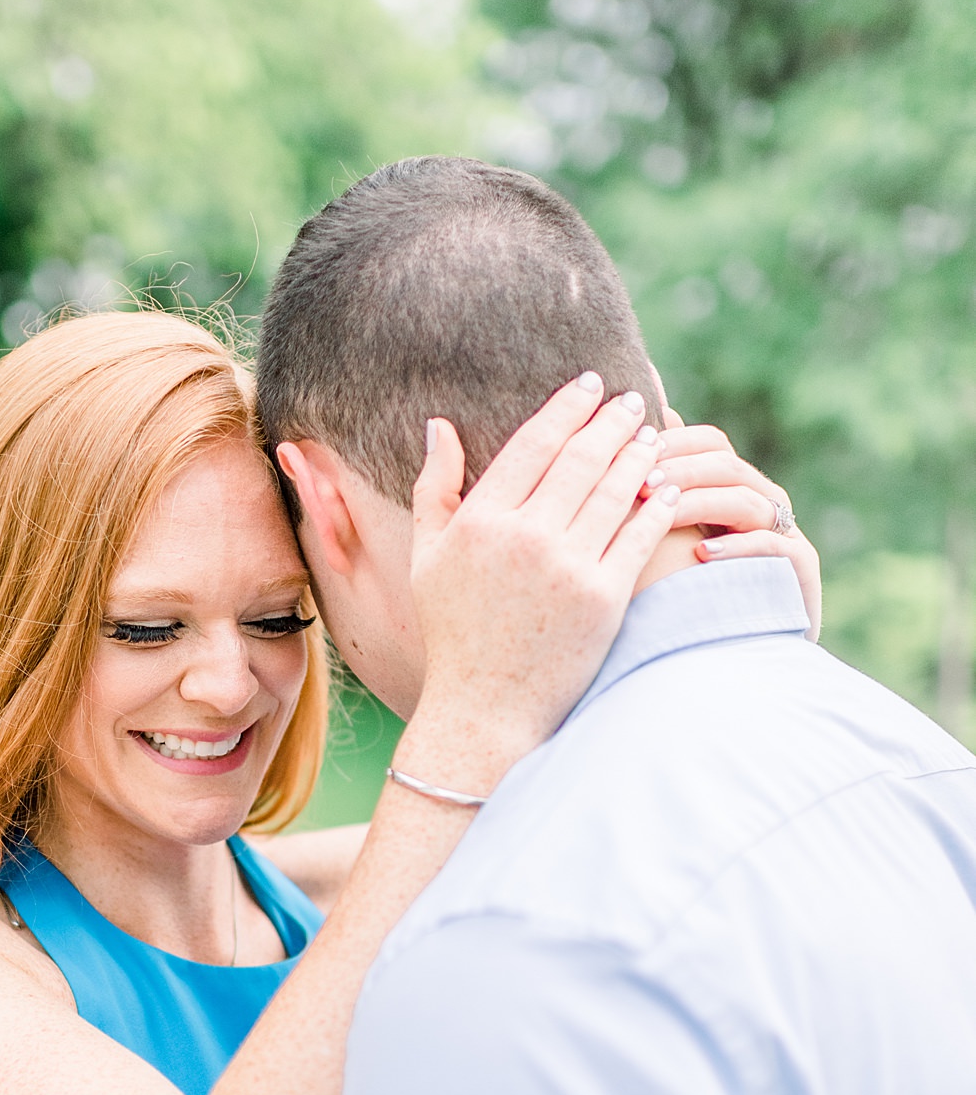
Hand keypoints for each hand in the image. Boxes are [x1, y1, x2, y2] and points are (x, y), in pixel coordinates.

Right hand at [401, 376, 679, 784]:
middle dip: (611, 421)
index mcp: (479, 522)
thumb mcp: (426, 559)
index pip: (533, 443)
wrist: (485, 709)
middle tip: (631, 400)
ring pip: (615, 491)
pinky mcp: (604, 599)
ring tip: (652, 436)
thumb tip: (440, 424)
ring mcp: (567, 568)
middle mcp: (524, 538)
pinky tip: (667, 488)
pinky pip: (638, 537)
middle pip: (581, 458)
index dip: (566, 408)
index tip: (590, 385)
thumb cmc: (453, 634)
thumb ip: (432, 489)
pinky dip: (656, 506)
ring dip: (639, 456)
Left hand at [650, 422, 821, 640]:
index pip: (711, 443)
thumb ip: (651, 501)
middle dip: (680, 470)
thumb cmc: (686, 600)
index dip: (674, 441)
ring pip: (746, 501)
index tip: (631, 453)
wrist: (732, 659)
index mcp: (734, 489)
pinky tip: (701, 554)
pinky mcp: (800, 571)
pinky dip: (737, 547)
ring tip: (660, 513)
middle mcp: (764, 505)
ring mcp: (785, 535)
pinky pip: (773, 548)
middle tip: (641, 484)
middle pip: (727, 465)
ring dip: (700, 503)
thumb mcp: (664, 545)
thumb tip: (620, 452)